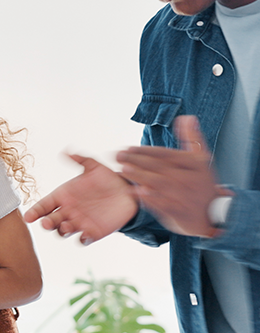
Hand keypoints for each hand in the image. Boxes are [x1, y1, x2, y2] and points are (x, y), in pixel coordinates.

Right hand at [24, 154, 138, 244]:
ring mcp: (79, 223)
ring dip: (62, 230)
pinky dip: (82, 240)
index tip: (28, 217)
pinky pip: (83, 240)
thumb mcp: (94, 167)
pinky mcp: (92, 232)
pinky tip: (84, 235)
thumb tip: (66, 152)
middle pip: (51, 221)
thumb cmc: (107, 179)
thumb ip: (81, 160)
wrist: (127, 192)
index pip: (44, 205)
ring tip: (66, 225)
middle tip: (46, 223)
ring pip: (63, 231)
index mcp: (63, 196)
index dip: (35, 212)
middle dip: (47, 223)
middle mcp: (67, 211)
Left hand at [117, 115, 221, 237]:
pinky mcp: (179, 212)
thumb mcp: (201, 160)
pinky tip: (134, 192)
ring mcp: (184, 196)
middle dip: (137, 160)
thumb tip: (186, 117)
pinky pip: (162, 204)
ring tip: (122, 169)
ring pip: (159, 184)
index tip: (128, 148)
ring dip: (140, 176)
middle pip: (160, 167)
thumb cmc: (202, 184)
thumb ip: (192, 138)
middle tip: (119, 155)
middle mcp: (188, 178)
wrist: (214, 215)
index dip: (146, 151)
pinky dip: (149, 198)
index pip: (166, 154)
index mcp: (193, 164)